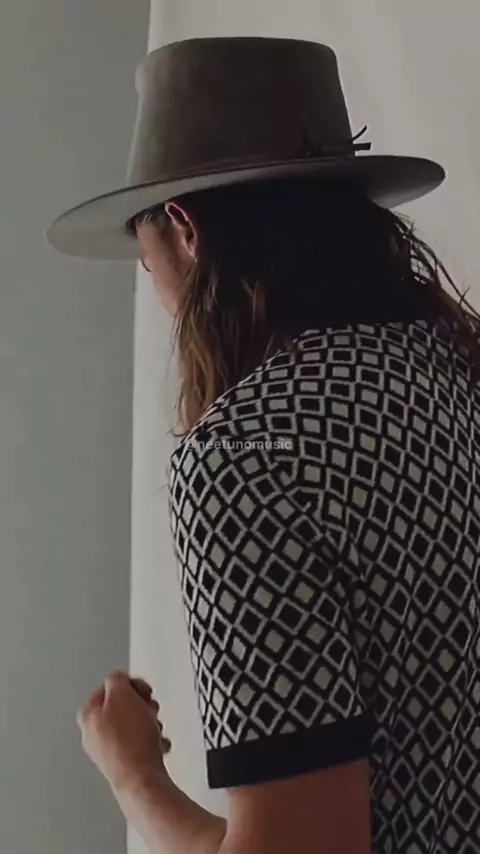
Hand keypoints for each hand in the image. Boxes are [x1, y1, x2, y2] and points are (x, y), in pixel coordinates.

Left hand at [77, 670, 171, 792]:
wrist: (141, 779)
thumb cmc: (130, 740)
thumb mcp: (123, 695)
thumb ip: (117, 680)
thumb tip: (116, 679)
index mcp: (87, 714)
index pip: (109, 687)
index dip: (129, 685)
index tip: (142, 689)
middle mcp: (92, 734)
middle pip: (121, 706)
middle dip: (140, 705)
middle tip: (149, 709)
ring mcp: (106, 751)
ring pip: (132, 725)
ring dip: (148, 723)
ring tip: (154, 729)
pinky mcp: (122, 765)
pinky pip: (139, 743)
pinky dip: (150, 741)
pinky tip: (157, 745)